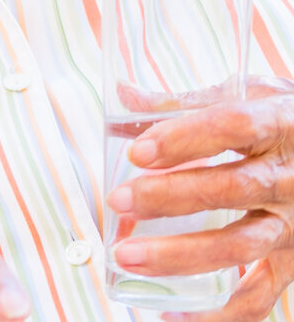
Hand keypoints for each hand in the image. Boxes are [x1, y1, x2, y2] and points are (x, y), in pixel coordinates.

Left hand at [107, 78, 293, 320]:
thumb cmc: (283, 123)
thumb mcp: (248, 97)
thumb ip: (184, 103)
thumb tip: (122, 94)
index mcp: (279, 125)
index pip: (234, 126)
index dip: (185, 138)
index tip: (137, 151)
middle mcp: (292, 178)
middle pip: (232, 189)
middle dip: (170, 197)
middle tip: (117, 201)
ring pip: (242, 246)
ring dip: (181, 255)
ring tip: (126, 257)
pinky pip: (260, 296)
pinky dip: (219, 314)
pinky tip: (172, 316)